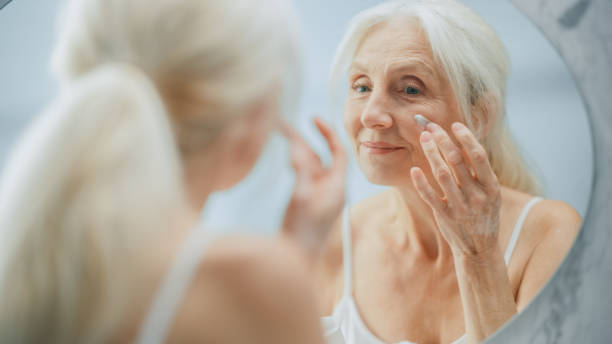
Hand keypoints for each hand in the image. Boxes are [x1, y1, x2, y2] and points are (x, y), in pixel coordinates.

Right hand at [281, 117, 346, 255]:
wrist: (296, 257)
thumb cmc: (300, 229)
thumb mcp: (300, 195)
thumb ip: (301, 169)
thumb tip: (297, 146)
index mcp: (336, 187)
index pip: (338, 152)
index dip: (327, 133)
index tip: (314, 118)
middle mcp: (331, 189)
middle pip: (320, 157)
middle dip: (304, 140)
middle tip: (284, 126)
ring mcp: (319, 196)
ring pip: (310, 167)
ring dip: (298, 151)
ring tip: (282, 135)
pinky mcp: (309, 203)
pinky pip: (304, 177)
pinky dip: (296, 164)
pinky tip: (286, 158)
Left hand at [410, 121, 501, 257]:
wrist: (479, 250)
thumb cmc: (483, 216)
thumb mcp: (490, 195)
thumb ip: (479, 174)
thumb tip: (463, 143)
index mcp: (491, 187)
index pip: (479, 156)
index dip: (466, 138)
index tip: (454, 124)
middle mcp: (477, 195)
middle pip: (457, 160)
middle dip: (442, 139)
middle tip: (430, 126)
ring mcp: (460, 206)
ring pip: (442, 174)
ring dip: (431, 153)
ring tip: (423, 138)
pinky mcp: (445, 216)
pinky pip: (430, 195)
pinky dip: (421, 182)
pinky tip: (414, 169)